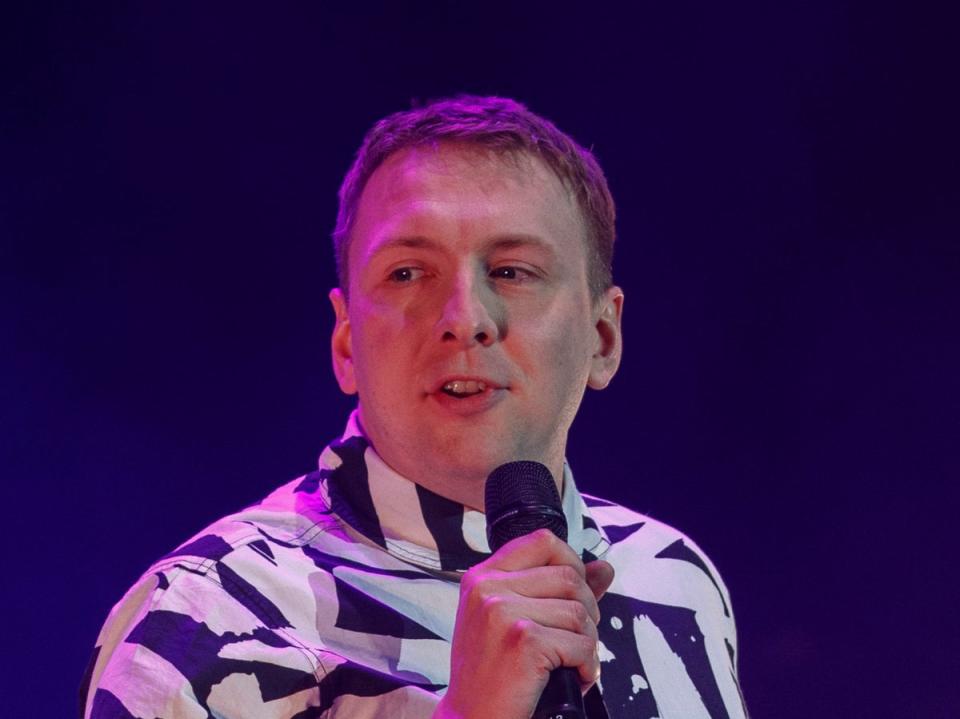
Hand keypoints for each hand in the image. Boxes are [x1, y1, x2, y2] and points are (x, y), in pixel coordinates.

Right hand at [434, 529, 614, 718]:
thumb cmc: (490, 675)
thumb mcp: (512, 621)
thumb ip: (558, 590)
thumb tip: (603, 568)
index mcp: (482, 577)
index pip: (543, 541)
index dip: (570, 564)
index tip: (572, 593)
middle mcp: (488, 588)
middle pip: (569, 577)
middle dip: (586, 612)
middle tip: (574, 640)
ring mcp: (503, 612)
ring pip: (579, 612)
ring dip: (587, 643)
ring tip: (570, 663)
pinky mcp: (524, 640)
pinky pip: (581, 644)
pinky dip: (586, 667)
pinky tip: (571, 678)